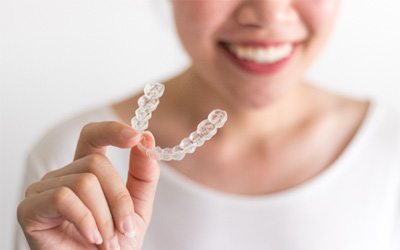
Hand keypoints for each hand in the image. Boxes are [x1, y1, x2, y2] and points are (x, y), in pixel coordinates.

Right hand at [17, 121, 159, 249]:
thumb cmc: (114, 242)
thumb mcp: (138, 207)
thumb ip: (143, 175)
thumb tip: (147, 139)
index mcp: (87, 171)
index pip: (93, 136)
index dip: (112, 130)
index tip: (136, 137)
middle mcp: (64, 175)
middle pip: (96, 164)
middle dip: (119, 199)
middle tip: (125, 229)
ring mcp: (44, 189)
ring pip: (84, 182)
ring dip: (104, 217)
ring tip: (106, 240)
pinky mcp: (30, 208)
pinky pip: (63, 198)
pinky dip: (85, 220)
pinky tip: (91, 237)